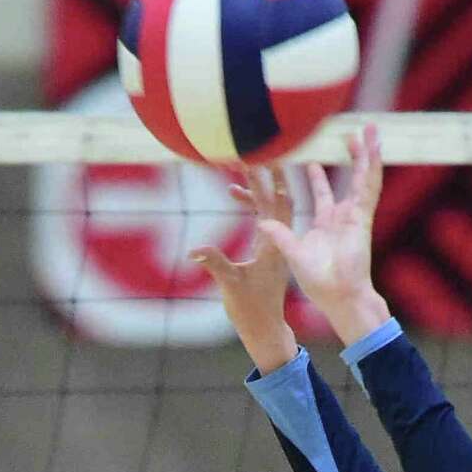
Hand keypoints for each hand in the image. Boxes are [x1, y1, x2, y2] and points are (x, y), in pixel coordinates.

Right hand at [191, 164, 296, 373]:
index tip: (260, 154)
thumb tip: (194, 250)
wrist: (265, 328)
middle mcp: (277, 241)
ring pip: (271, 206)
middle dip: (268, 172)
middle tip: (258, 144)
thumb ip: (215, 265)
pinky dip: (251, 203)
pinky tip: (233, 192)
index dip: (268, 179)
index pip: (275, 204)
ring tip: (244, 161)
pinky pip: (262, 218)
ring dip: (258, 185)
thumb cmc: (250, 309)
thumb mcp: (230, 285)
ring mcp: (273, 244)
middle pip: (277, 198)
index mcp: (273, 245)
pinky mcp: (267, 249)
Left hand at [253, 123, 389, 344]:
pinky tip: (375, 149)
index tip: (310, 158)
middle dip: (349, 157)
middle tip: (347, 134)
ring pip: (363, 177)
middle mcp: (342, 217)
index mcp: (325, 224)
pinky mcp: (362, 218)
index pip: (322, 193)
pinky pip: (369, 188)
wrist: (339, 297)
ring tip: (368, 130)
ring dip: (365, 154)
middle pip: (348, 179)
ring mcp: (354, 216)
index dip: (317, 177)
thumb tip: (261, 220)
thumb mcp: (292, 254)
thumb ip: (280, 235)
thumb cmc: (319, 283)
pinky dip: (372, 168)